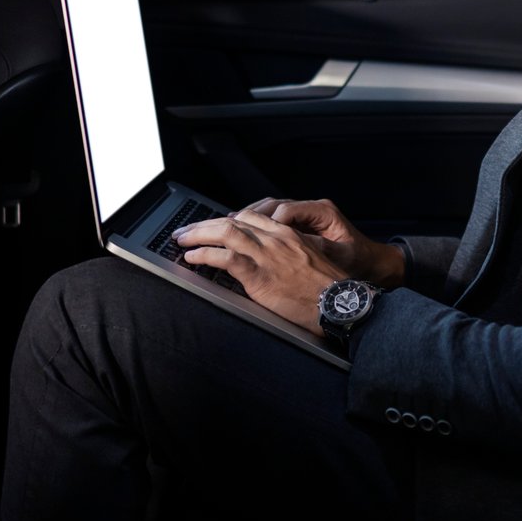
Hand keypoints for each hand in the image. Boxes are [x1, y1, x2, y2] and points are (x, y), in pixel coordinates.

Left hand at [173, 209, 347, 334]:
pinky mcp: (260, 274)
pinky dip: (204, 255)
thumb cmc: (326, 289)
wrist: (339, 303)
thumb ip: (285, 255)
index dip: (224, 220)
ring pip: (225, 233)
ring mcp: (267, 255)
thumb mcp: (307, 261)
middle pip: (232, 221)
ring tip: (182, 239)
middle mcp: (275, 238)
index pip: (248, 217)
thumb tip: (265, 261)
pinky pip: (225, 258)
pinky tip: (193, 257)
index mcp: (287, 233)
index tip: (209, 226)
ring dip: (198, 234)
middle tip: (186, 231)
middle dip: (204, 224)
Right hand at [242, 198, 405, 288]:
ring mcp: (306, 216)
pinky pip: (275, 220)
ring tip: (229, 227)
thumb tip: (293, 245)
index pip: (288, 210)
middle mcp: (312, 209)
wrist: (373, 264)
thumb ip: (317, 249)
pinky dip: (258, 225)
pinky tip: (243, 232)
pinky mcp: (301, 225)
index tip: (253, 233)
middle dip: (250, 215)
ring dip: (251, 219)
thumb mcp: (340, 257)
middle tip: (229, 226)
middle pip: (274, 205)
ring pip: (271, 210)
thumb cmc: (360, 261)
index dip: (268, 222)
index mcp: (323, 212)